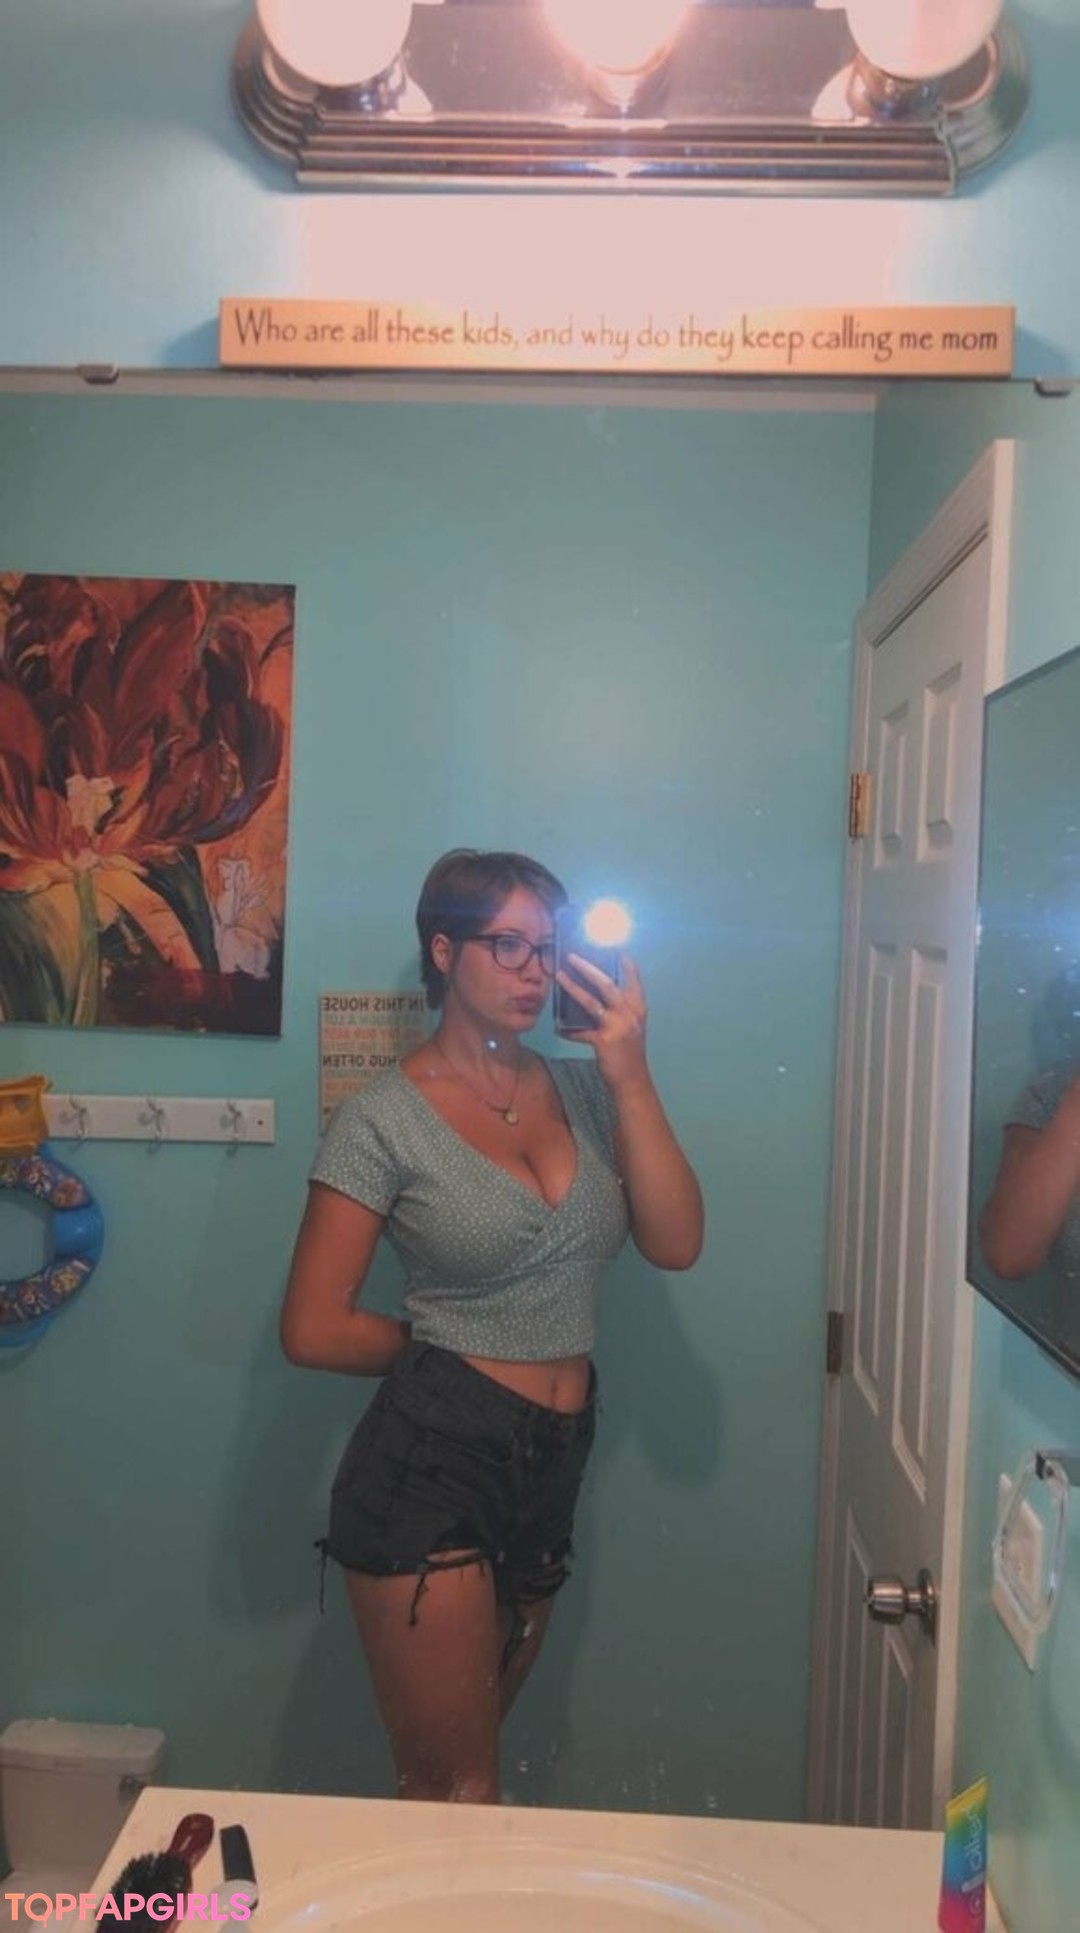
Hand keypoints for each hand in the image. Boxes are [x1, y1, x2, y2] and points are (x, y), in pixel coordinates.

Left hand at [556, 951, 647, 1087]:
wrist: (632, 1080)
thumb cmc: (630, 1052)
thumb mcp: (632, 1027)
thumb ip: (619, 1011)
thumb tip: (597, 995)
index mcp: (638, 1009)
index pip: (633, 981)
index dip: (626, 965)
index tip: (618, 950)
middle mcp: (629, 1014)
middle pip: (607, 985)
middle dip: (588, 968)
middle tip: (572, 957)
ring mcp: (617, 1026)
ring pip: (591, 1002)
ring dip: (572, 988)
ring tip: (559, 976)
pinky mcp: (603, 1041)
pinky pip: (580, 1032)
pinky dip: (568, 1031)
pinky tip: (558, 1029)